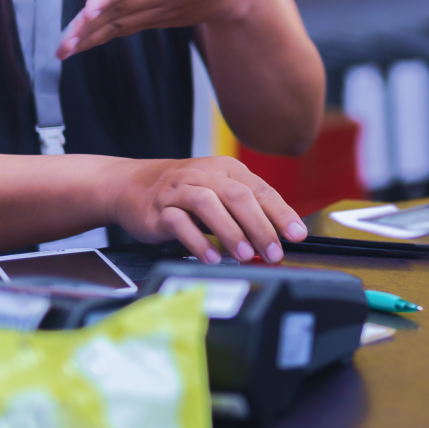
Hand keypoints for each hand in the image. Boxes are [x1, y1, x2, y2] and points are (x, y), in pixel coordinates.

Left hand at [57, 0, 269, 58]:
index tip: (90, 8)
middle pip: (120, 7)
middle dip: (89, 25)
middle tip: (63, 43)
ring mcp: (160, 7)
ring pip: (120, 23)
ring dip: (90, 37)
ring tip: (62, 50)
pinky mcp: (158, 18)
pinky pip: (126, 28)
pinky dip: (102, 37)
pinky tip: (79, 46)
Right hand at [107, 156, 306, 263]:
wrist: (131, 184)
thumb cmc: (184, 192)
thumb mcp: (219, 192)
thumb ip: (246, 209)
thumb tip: (279, 236)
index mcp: (227, 169)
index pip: (261, 190)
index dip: (282, 213)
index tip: (297, 235)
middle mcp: (204, 175)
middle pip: (238, 196)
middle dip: (260, 227)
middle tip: (274, 252)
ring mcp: (179, 190)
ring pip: (209, 205)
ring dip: (231, 232)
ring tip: (245, 256)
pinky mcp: (158, 208)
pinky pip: (178, 222)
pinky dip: (197, 241)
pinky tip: (211, 258)